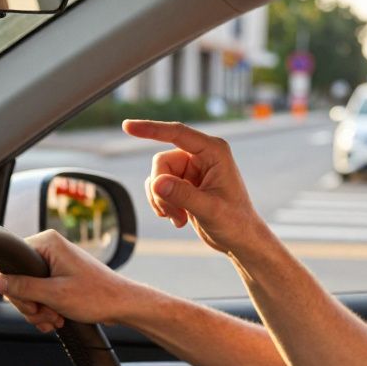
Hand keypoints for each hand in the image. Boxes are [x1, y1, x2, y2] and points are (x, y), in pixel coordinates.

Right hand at [0, 230, 146, 331]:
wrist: (122, 305)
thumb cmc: (97, 296)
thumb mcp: (54, 295)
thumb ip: (23, 288)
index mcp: (47, 243)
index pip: (10, 264)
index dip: (16, 289)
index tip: (32, 304)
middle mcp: (50, 249)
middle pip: (18, 280)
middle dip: (30, 304)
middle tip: (46, 313)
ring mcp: (55, 263)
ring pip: (29, 291)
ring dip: (39, 310)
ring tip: (55, 318)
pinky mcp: (60, 276)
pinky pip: (41, 294)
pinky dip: (46, 309)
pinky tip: (56, 318)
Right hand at [123, 119, 265, 255]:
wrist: (239, 239)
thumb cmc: (235, 222)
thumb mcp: (209, 210)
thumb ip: (183, 195)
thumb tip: (156, 183)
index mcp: (214, 151)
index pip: (177, 133)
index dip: (151, 129)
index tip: (127, 126)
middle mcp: (202, 155)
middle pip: (161, 162)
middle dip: (161, 190)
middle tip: (173, 213)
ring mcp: (191, 169)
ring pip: (157, 176)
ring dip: (162, 200)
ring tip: (179, 218)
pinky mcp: (184, 182)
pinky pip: (158, 187)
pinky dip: (163, 204)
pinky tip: (179, 218)